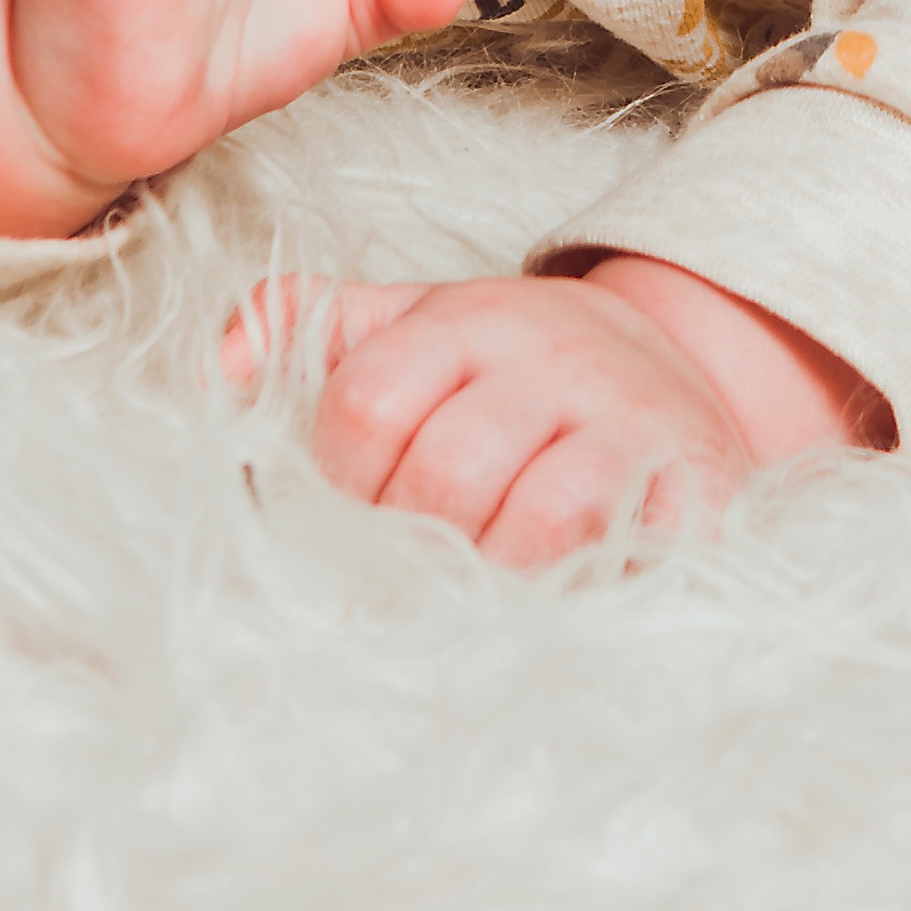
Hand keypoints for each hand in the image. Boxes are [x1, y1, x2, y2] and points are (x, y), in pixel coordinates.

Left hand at [232, 255, 890, 568]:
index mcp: (469, 318)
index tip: (362, 498)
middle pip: (444, 473)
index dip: (343, 475)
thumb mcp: (414, 326)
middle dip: (414, 536)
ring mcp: (631, 421)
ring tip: (481, 575)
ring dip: (492, 570)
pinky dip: (571, 589)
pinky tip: (550, 592)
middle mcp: (553, 356)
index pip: (366, 401)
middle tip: (419, 553)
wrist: (680, 369)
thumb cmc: (516, 371)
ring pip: (534, 522)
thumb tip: (215, 368)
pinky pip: (620, 555)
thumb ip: (307, 331)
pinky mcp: (696, 486)